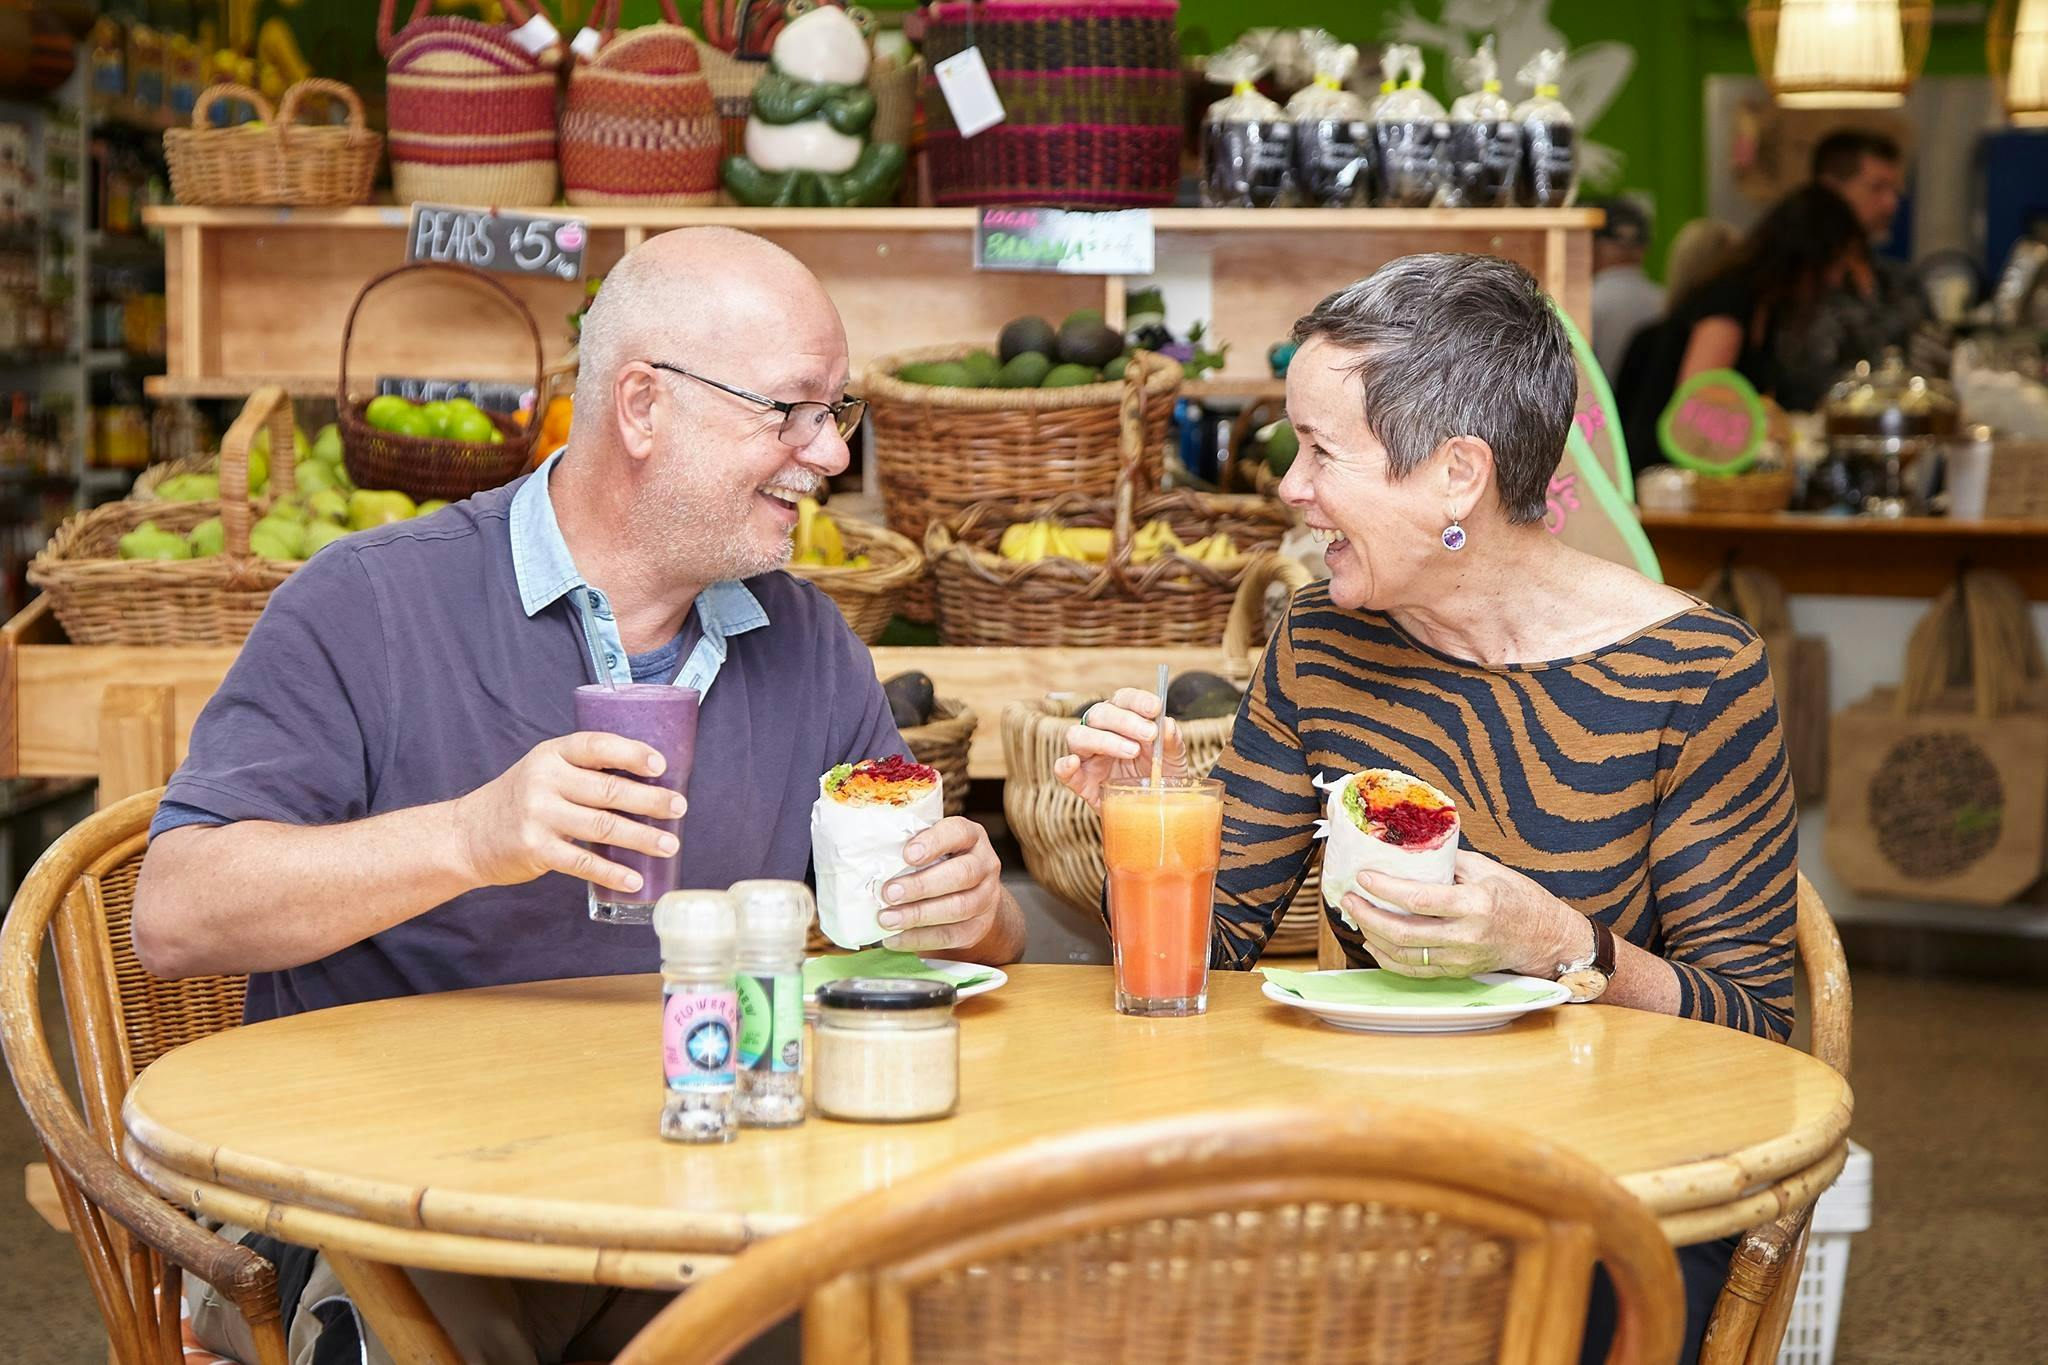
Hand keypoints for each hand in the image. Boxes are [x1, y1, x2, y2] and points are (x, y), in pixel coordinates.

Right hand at [452, 732, 686, 895]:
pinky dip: (612, 872)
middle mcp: (545, 780)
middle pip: (608, 789)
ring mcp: (539, 816)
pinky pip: (583, 862)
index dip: (631, 753)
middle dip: (650, 800)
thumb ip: (584, 771)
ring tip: (670, 845)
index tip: (660, 766)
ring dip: (642, 838)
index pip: (597, 746)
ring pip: (603, 826)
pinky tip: (635, 880)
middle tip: (679, 808)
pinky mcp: (536, 850)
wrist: (467, 834)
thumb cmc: (521, 800)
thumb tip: (648, 783)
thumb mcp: (545, 771)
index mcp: (552, 754)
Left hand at [876, 817, 1002, 951]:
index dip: (934, 842)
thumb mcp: (932, 847)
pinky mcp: (978, 926)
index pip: (958, 832)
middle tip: (889, 893)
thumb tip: (866, 858)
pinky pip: (950, 935)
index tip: (908, 854)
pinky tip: (895, 938)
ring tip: (887, 919)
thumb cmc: (940, 864)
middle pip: (961, 874)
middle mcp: (985, 864)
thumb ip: (909, 848)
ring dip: (918, 915)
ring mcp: (986, 897)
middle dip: (922, 885)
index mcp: (971, 837)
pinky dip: (919, 939)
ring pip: (958, 907)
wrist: (973, 896)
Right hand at [1051, 688, 1189, 811]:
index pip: (1123, 699)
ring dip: (1102, 740)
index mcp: (1124, 720)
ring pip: (1077, 736)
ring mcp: (1088, 757)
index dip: (1137, 700)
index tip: (1155, 707)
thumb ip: (1172, 741)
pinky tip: (1073, 763)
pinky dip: (1064, 766)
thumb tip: (1168, 724)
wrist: (1155, 808)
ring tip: (1130, 751)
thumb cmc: (1162, 776)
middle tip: (1149, 734)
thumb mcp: (1174, 758)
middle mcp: (1102, 733)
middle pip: (1099, 714)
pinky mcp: (1081, 782)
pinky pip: (1061, 771)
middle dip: (1125, 721)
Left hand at [1341, 851, 1587, 979]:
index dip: (1384, 889)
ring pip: (1403, 954)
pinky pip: (1413, 970)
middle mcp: (1466, 935)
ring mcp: (1460, 958)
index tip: (1363, 876)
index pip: (1418, 899)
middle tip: (1348, 897)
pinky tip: (1372, 941)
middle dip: (1367, 914)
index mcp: (1475, 903)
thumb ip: (1448, 861)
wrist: (1546, 938)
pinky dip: (1386, 957)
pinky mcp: (1457, 972)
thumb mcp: (1488, 869)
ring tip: (1355, 915)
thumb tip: (1411, 847)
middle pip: (1403, 932)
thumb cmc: (1519, 898)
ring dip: (1371, 935)